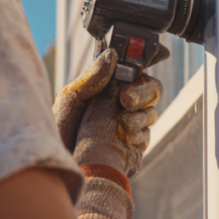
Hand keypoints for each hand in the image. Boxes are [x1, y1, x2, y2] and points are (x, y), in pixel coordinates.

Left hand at [53, 47, 168, 170]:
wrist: (62, 163)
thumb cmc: (61, 129)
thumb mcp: (71, 99)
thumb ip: (93, 78)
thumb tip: (112, 55)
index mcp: (109, 86)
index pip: (133, 67)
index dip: (148, 58)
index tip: (158, 55)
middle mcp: (123, 103)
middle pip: (151, 89)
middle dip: (143, 92)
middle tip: (126, 99)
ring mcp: (131, 123)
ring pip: (151, 113)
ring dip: (139, 117)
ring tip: (121, 124)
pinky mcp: (134, 145)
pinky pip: (146, 136)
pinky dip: (137, 135)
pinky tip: (123, 139)